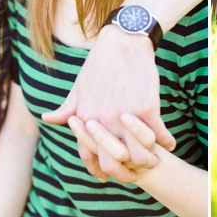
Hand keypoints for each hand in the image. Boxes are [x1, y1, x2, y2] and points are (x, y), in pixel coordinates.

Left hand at [41, 25, 174, 178]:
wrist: (122, 42)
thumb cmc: (99, 63)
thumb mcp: (78, 88)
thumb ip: (66, 109)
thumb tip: (47, 119)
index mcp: (86, 121)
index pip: (91, 157)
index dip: (101, 170)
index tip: (112, 173)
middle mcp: (104, 123)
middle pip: (115, 164)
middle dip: (128, 173)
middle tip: (137, 169)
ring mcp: (126, 117)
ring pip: (140, 156)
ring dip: (150, 159)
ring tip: (155, 156)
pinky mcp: (147, 108)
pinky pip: (160, 136)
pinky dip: (167, 142)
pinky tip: (169, 142)